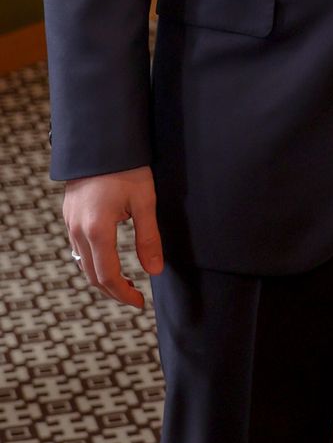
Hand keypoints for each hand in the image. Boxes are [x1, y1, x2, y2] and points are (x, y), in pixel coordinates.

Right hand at [63, 166, 163, 307]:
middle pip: (91, 275)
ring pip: (82, 263)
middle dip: (112, 291)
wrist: (102, 140)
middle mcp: (78, 230)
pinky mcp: (69, 214)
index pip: (107, 276)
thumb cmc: (128, 167)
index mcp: (97, 230)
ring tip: (124, 281)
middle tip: (134, 297)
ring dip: (101, 277)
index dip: (123, 293)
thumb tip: (154, 271)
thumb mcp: (144, 201)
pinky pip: (78, 247)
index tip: (140, 302)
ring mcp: (70, 222)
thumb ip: (148, 238)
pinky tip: (108, 258)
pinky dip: (93, 260)